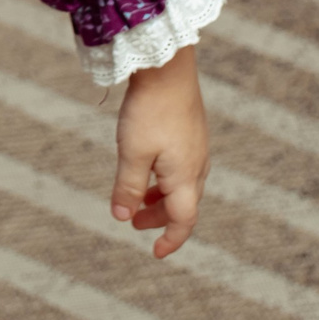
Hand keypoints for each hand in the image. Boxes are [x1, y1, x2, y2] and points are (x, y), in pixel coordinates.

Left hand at [111, 45, 208, 258]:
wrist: (168, 67)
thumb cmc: (149, 110)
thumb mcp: (132, 152)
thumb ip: (127, 188)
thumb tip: (122, 218)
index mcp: (185, 176)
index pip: (183, 220)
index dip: (171, 240)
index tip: (156, 252)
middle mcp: (197, 165)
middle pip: (183, 204)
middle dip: (160, 219)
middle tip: (134, 223)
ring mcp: (197, 147)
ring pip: (182, 185)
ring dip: (161, 198)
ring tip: (139, 199)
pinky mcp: (192, 131)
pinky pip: (182, 167)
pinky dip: (165, 179)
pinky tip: (149, 167)